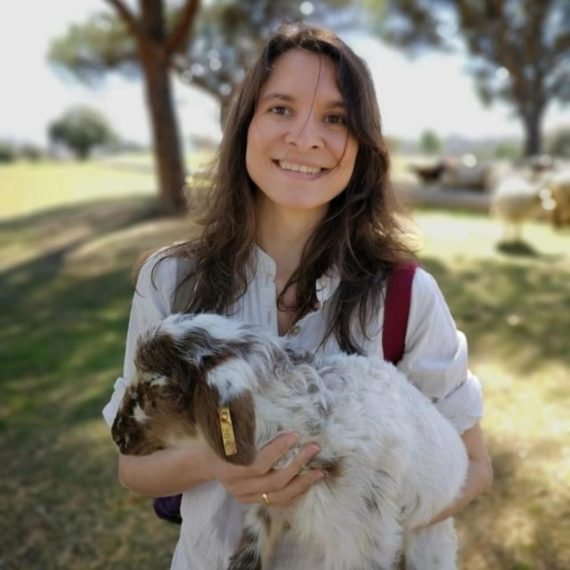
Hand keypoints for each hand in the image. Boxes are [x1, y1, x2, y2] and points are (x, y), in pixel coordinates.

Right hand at [209, 433, 323, 507]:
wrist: (204, 464)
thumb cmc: (218, 441)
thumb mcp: (225, 432)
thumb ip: (244, 429)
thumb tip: (273, 410)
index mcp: (229, 468)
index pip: (258, 463)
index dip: (278, 450)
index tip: (295, 434)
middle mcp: (237, 486)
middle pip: (273, 481)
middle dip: (297, 464)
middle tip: (314, 448)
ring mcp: (245, 497)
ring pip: (278, 495)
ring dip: (302, 483)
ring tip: (320, 471)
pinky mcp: (252, 502)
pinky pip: (277, 501)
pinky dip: (294, 493)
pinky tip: (308, 483)